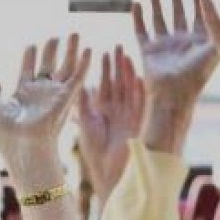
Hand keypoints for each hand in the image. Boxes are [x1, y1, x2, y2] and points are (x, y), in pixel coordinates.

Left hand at [0, 34, 91, 186]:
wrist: (24, 149)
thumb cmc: (7, 135)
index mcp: (24, 94)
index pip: (29, 70)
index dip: (30, 57)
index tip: (31, 45)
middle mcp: (41, 93)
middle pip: (48, 65)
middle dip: (51, 50)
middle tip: (56, 36)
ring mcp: (55, 94)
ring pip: (65, 67)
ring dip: (71, 50)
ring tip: (75, 34)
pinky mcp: (66, 98)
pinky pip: (78, 77)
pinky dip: (84, 63)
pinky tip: (89, 50)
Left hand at [76, 46, 144, 202]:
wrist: (110, 172)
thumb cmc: (95, 152)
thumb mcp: (86, 123)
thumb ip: (84, 104)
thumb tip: (78, 84)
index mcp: (104, 111)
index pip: (105, 85)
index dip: (104, 69)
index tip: (102, 52)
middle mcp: (118, 111)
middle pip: (118, 83)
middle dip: (117, 65)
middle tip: (116, 46)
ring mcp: (129, 116)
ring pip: (129, 89)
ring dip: (127, 73)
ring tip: (126, 55)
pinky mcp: (137, 123)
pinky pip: (140, 103)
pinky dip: (139, 90)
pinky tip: (138, 76)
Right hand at [134, 0, 218, 106]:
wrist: (173, 96)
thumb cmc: (196, 77)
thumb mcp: (213, 50)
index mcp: (199, 41)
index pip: (198, 14)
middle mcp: (181, 41)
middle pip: (178, 11)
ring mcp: (163, 46)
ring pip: (159, 17)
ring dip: (156, 0)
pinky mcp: (147, 51)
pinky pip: (141, 30)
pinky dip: (138, 17)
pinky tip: (136, 1)